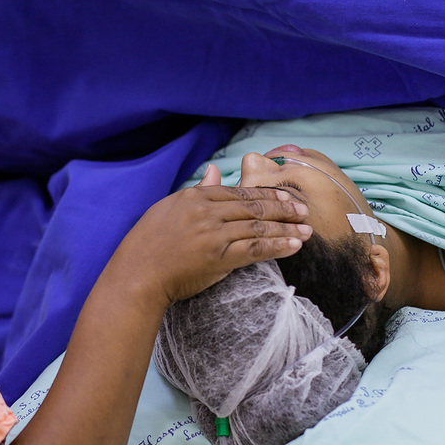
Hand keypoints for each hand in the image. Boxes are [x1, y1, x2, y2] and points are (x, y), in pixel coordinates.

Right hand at [106, 163, 311, 307]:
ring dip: (287, 228)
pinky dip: (278, 246)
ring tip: (307, 229)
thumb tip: (214, 170)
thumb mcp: (169, 208)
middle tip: (304, 210)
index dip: (266, 194)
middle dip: (283, 208)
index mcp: (195, 197)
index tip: (285, 197)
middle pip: (254, 206)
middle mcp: (208, 211)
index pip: (239, 192)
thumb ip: (197, 191)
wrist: (137, 274)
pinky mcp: (220, 256)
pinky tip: (294, 244)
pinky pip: (256, 249)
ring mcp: (214, 234)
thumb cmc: (148, 244)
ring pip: (259, 227)